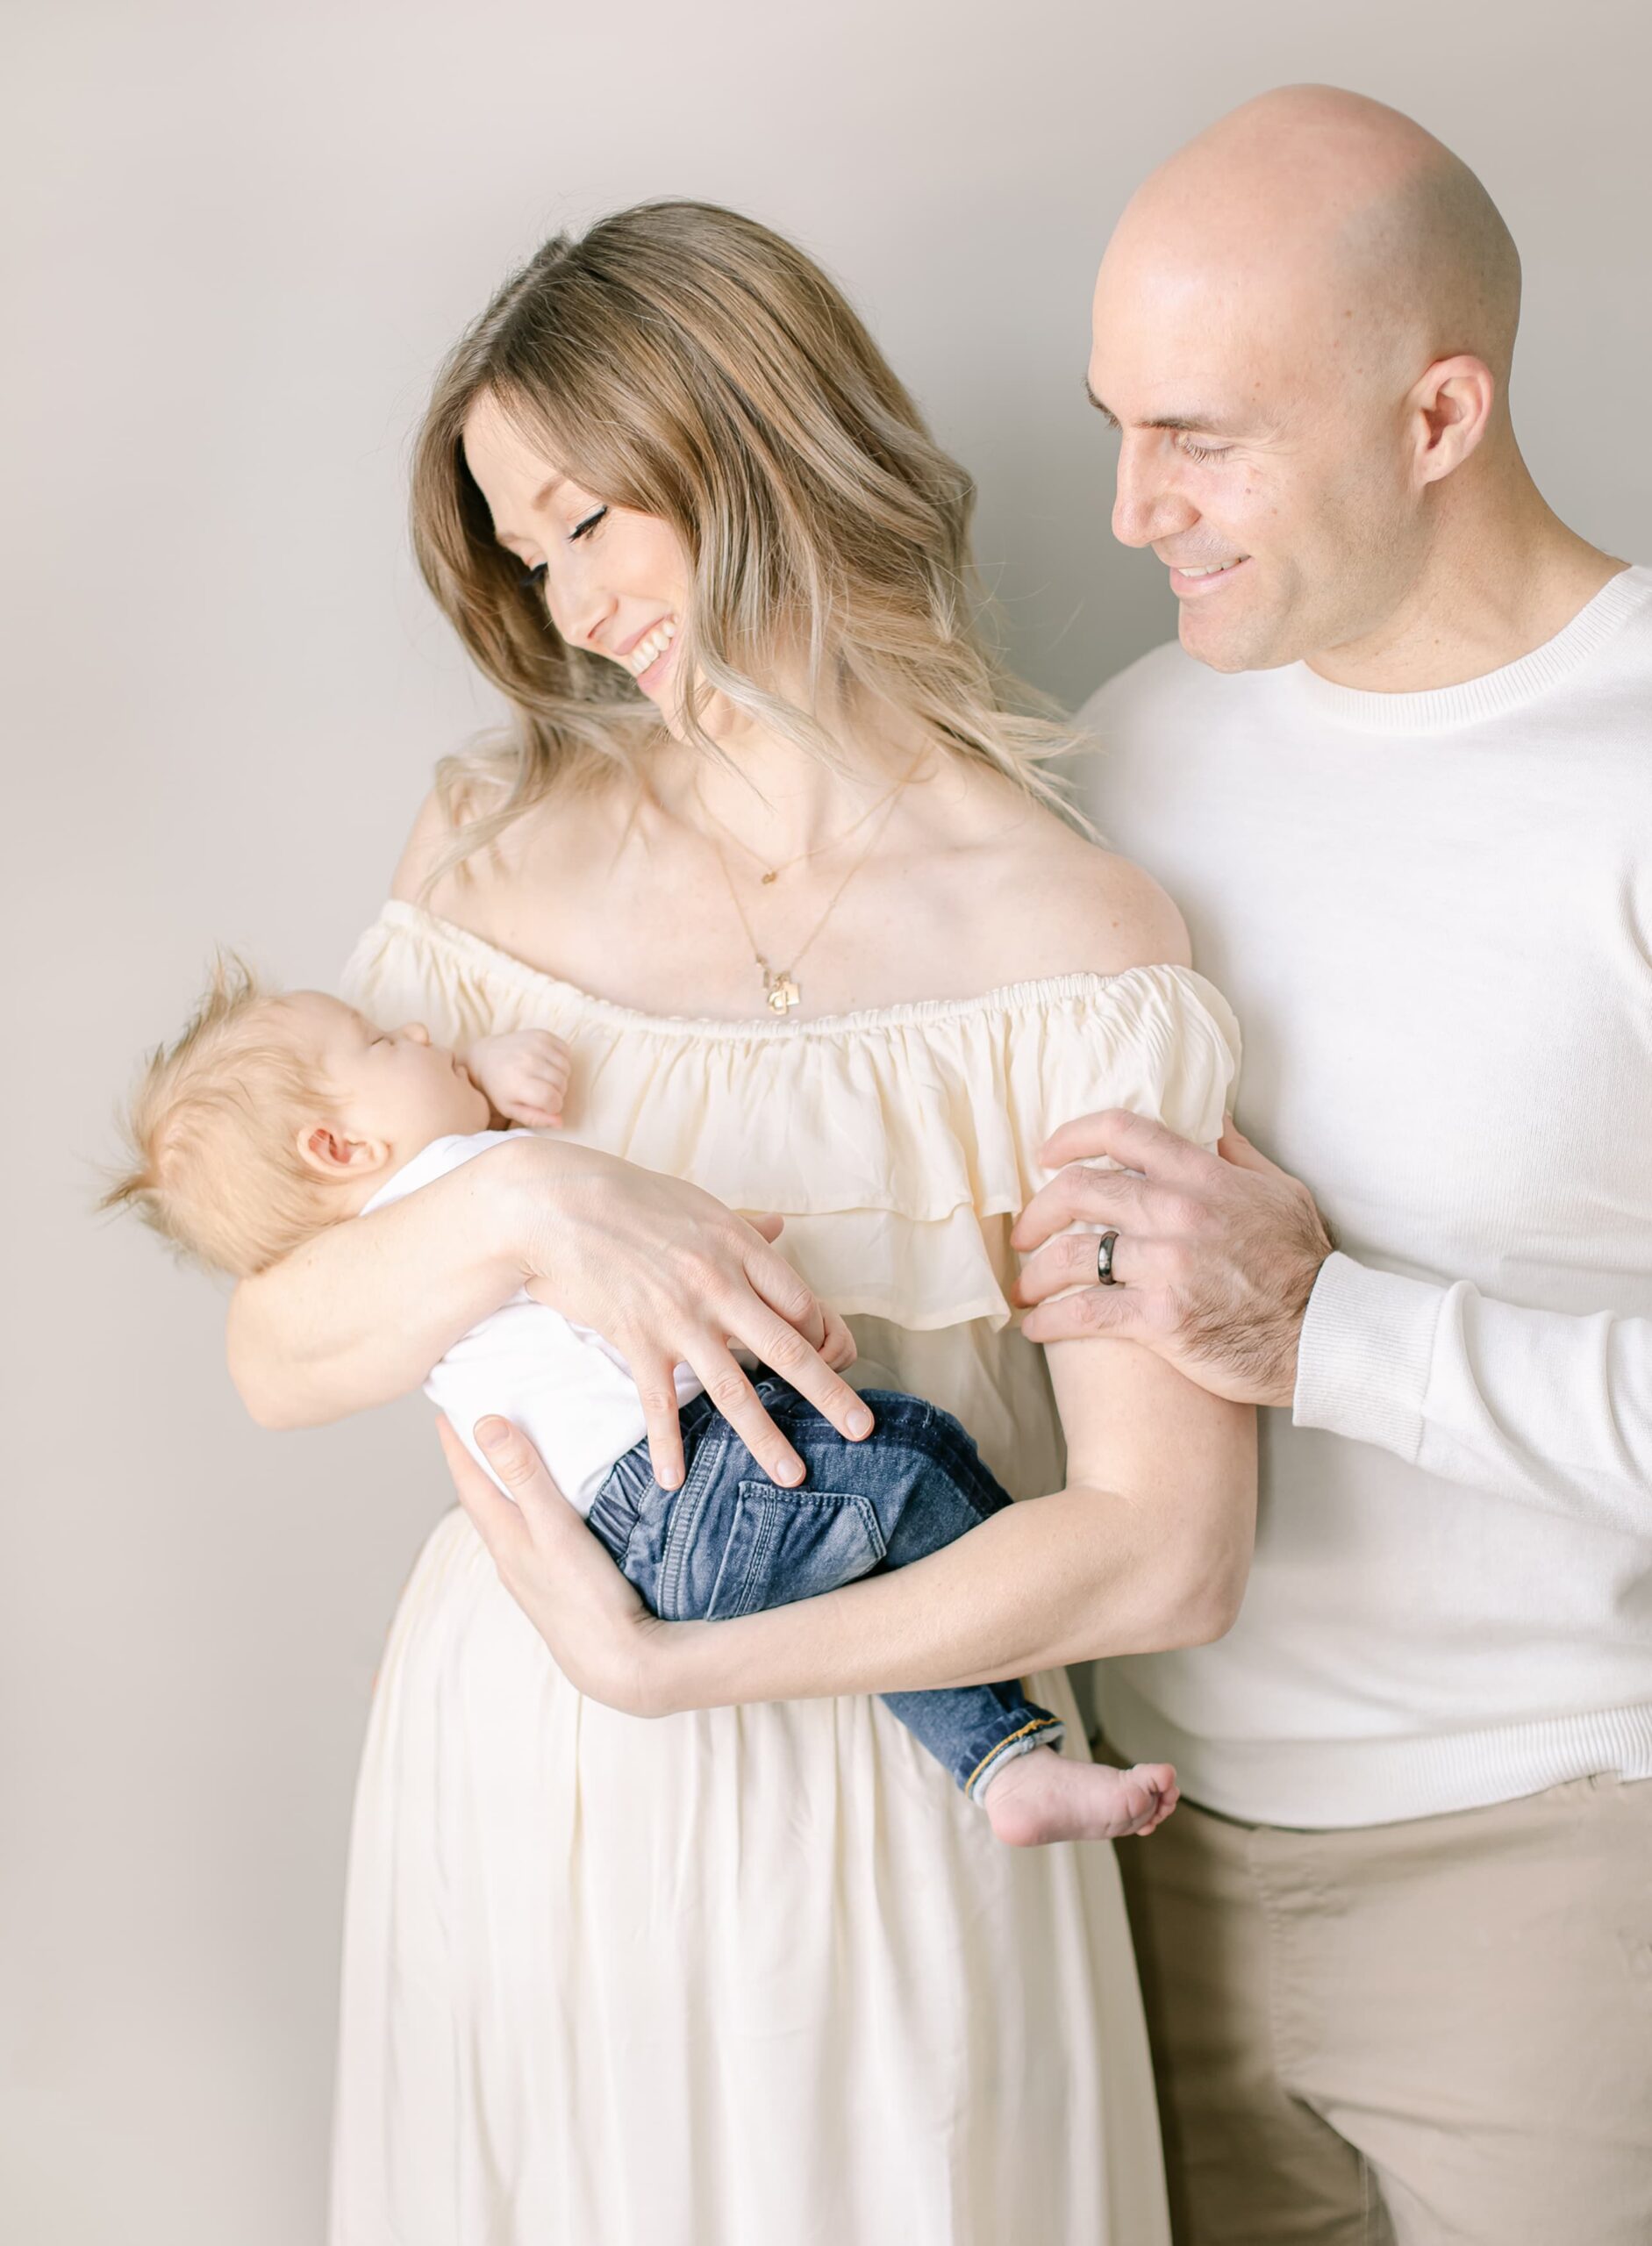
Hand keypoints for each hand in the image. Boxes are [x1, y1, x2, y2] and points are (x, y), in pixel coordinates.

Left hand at [437, 1415, 679, 1713]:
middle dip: (472, 1463)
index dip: (456, 1446)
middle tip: (468, 1428)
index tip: (443, 1412)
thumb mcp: (554, 1528)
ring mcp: (529, 1577)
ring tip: (501, 1463)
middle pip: (481, 1501)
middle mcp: (509, 1558)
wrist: (619, 1665)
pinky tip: (540, 1517)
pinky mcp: (552, 1589)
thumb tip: (484, 1425)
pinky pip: (525, 1539)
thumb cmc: (587, 1597)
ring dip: (497, 1489)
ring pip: (502, 1522)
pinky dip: (522, 1513)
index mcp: (505, 1539)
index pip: (470, 1482)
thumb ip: (523, 1476)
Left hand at [464, 1029, 572, 1127]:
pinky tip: (547, 1064)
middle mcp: (527, 1061)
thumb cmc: (500, 1088)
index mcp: (518, 1083)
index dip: (553, 1107)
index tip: (544, 1105)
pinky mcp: (542, 1034)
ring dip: (560, 1076)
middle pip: (562, 1084)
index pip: (553, 1100)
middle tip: (542, 1091)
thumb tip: (560, 1122)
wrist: (487, 1057)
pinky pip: (566, 1051)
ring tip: (545, 1078)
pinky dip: (561, 1060)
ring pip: (566, 1068)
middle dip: (557, 1092)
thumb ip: (535, 1118)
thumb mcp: (511, 1109)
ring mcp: (535, 1045)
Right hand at [492, 1134, 866, 1490]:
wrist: (554, 1202)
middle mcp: (718, 1285)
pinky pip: (659, 1403)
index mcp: (739, 1247)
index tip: (832, 1358)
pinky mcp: (636, 1338)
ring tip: (794, 1475)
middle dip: (829, 1395)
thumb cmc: (626, 1196)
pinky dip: (667, 1446)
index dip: (823, 1335)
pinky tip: (674, 1481)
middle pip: (787, 1349)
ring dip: (765, 1438)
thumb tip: (780, 1226)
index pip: (800, 1303)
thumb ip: (741, 1225)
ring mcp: (678, 1316)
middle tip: (861, 1431)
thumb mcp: (696, 1204)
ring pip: (733, 1388)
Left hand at [1009, 1110, 1333, 1406]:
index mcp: (1202, 1176)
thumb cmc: (1305, 1265)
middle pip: (1079, 1190)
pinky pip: (1086, 1312)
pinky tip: (1036, 1328)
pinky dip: (1050, 1320)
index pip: (1121, 1131)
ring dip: (1035, 1272)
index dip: (1071, 1135)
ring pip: (1073, 1254)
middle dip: (1037, 1211)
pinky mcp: (1160, 1317)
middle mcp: (1177, 1212)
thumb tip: (1211, 1120)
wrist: (1323, 1334)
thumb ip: (1237, 1155)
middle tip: (1024, 1233)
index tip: (1046, 1155)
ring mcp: (1167, 1265)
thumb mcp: (1280, 1191)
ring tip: (1025, 1288)